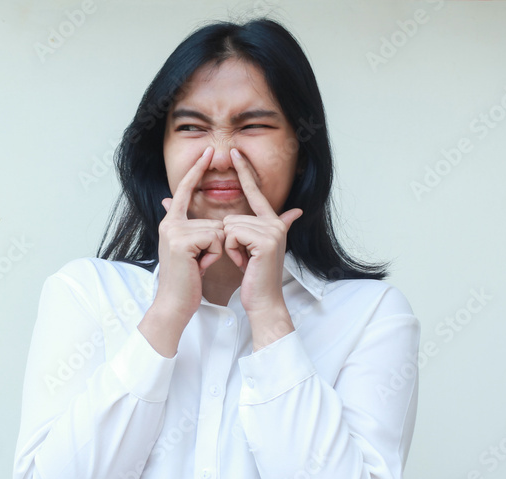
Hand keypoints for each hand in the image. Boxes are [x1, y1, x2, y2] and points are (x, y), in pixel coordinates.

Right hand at [151, 146, 225, 323]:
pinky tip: (199, 266)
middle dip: (216, 244)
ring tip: (199, 265)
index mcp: (172, 222)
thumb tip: (170, 202)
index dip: (196, 170)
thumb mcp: (189, 249)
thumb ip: (188, 226)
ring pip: (217, 229)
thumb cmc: (187, 280)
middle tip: (199, 261)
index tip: (208, 151)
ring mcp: (174, 231)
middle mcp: (170, 223)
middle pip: (213, 219)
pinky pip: (215, 238)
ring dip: (215, 252)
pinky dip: (213, 255)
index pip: (184, 190)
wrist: (175, 303)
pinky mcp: (182, 241)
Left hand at [222, 147, 303, 316]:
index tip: (235, 151)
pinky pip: (232, 234)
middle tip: (243, 258)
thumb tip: (264, 212)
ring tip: (245, 261)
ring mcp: (273, 230)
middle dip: (229, 241)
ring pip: (230, 226)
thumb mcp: (247, 248)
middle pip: (232, 216)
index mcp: (272, 222)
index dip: (245, 171)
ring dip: (230, 247)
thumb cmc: (252, 276)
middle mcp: (275, 223)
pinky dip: (232, 251)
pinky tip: (244, 262)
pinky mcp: (266, 240)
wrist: (262, 300)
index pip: (255, 192)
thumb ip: (243, 228)